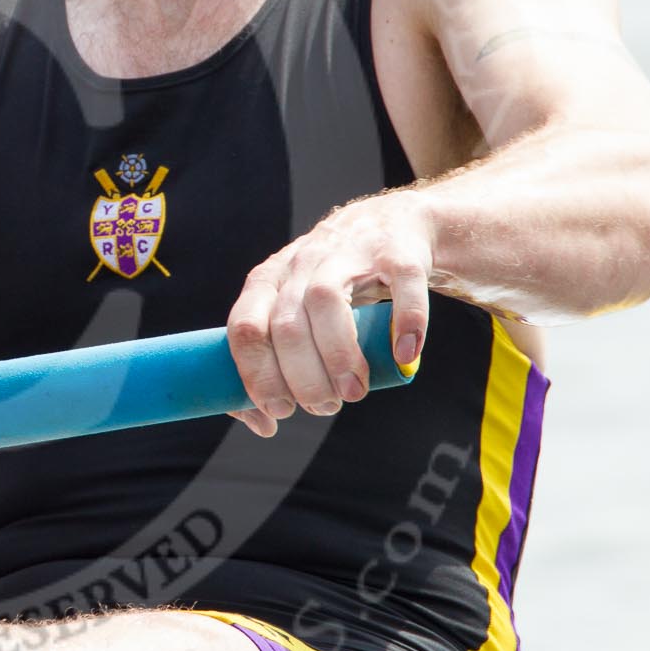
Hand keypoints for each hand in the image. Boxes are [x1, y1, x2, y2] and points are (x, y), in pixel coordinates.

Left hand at [225, 193, 432, 436]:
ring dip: (338, 357)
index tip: (279, 411)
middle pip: (285, 325)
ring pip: (325, 301)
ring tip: (354, 393)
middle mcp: (301, 262)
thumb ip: (274, 364)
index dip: (258, 375)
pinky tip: (404, 355)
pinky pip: (400, 285)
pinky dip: (405, 323)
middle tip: (325, 407)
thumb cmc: (336, 285)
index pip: (244, 329)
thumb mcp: (295, 312)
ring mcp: (348, 252)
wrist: (395, 225)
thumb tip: (262, 424)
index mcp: (269, 280)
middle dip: (303, 378)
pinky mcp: (397, 251)